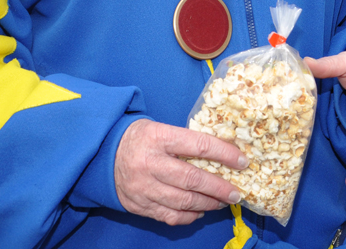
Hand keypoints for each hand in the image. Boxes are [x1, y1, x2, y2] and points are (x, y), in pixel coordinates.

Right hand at [114, 119, 247, 225]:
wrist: (103, 155)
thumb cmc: (140, 138)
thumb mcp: (160, 128)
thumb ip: (186, 141)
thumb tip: (223, 152)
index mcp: (159, 137)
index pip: (199, 145)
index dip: (224, 154)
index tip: (242, 161)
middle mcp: (150, 163)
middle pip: (192, 179)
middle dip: (219, 188)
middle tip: (236, 192)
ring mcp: (143, 187)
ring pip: (183, 201)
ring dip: (208, 204)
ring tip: (222, 202)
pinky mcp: (138, 205)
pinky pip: (170, 216)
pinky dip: (189, 216)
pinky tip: (200, 211)